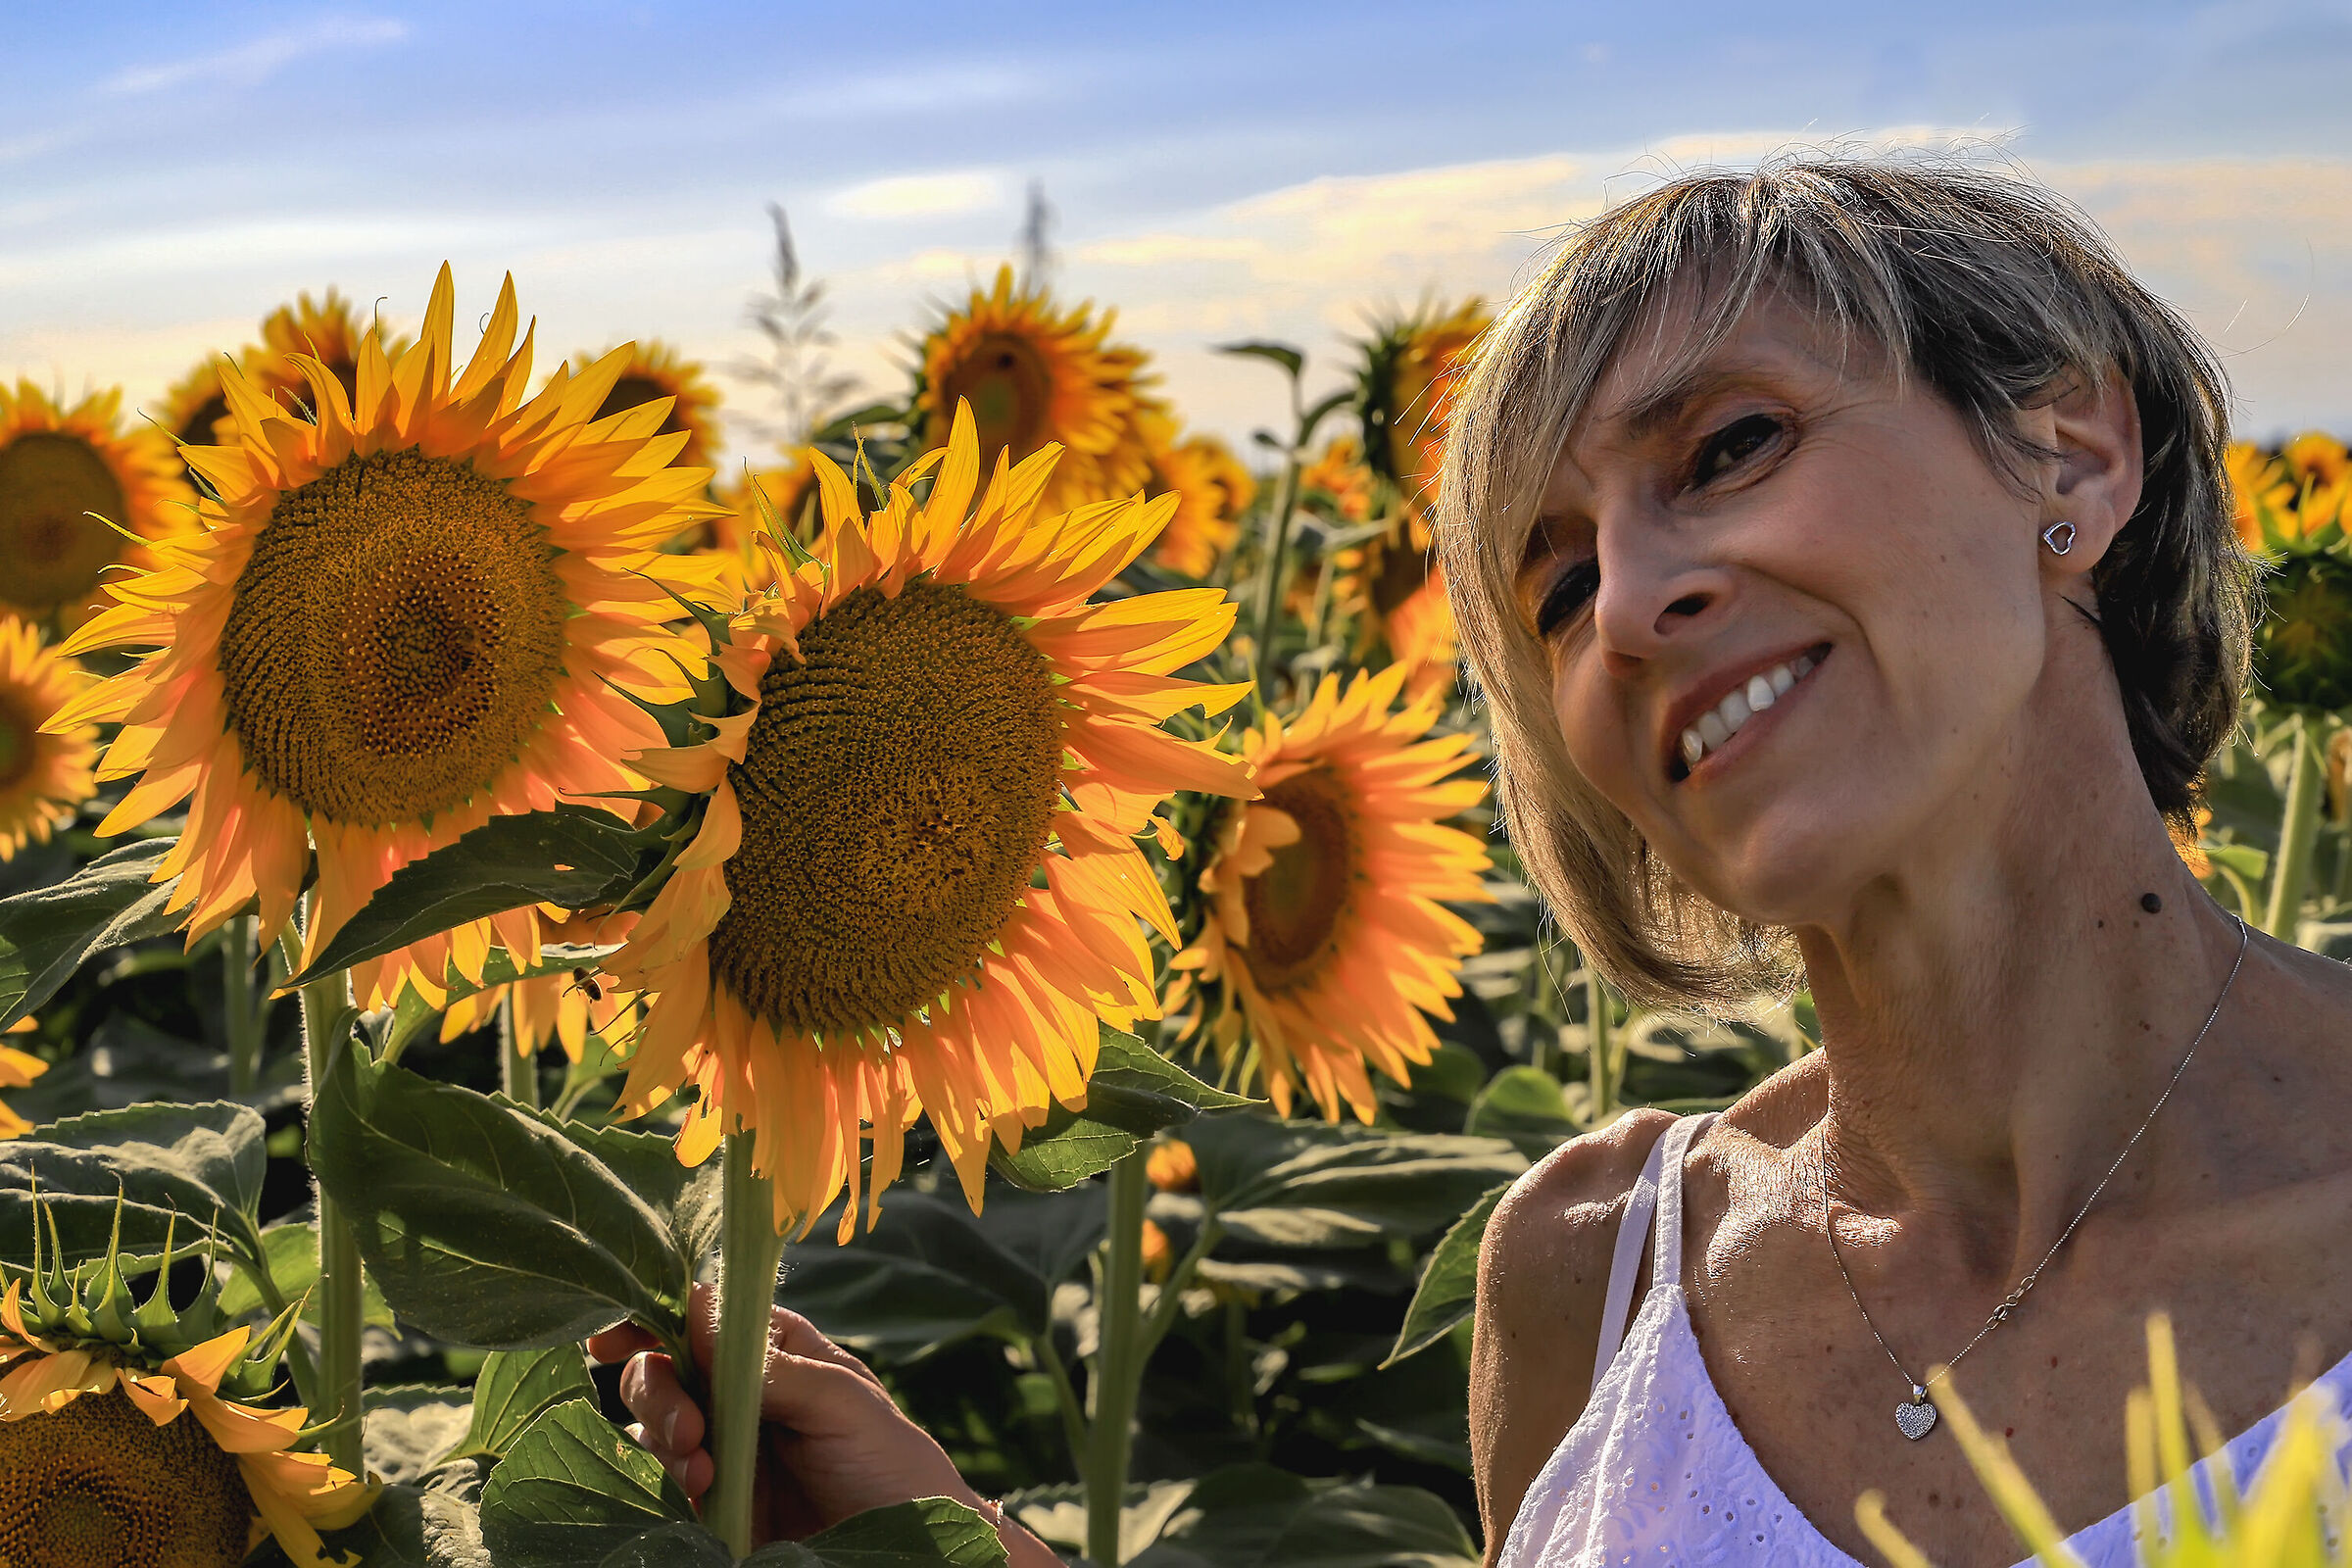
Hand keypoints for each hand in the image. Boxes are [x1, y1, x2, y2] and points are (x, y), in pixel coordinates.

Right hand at [587, 1285, 1057, 1563]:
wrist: (906, 1549)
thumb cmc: (888, 1460)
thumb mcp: (839, 1401)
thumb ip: (770, 1363)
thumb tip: (698, 1305)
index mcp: (771, 1349)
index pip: (698, 1315)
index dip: (650, 1313)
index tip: (614, 1331)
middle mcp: (736, 1390)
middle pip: (660, 1366)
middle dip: (657, 1389)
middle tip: (690, 1430)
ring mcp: (719, 1445)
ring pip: (651, 1423)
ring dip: (664, 1438)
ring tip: (705, 1475)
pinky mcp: (710, 1499)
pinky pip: (661, 1480)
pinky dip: (668, 1480)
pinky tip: (705, 1494)